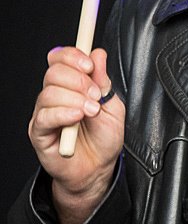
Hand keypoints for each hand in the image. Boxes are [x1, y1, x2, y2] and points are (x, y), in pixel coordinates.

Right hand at [28, 46, 125, 223]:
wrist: (97, 170)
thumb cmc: (103, 139)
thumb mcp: (112, 107)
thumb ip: (103, 82)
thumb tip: (98, 54)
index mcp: (70, 85)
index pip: (60, 58)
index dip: (73, 56)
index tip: (90, 65)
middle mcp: (55, 95)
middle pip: (54, 71)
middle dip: (79, 80)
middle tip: (96, 96)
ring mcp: (45, 113)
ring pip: (49, 92)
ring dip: (75, 99)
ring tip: (92, 112)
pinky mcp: (39, 132)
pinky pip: (45, 116)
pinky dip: (64, 113)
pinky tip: (77, 117)